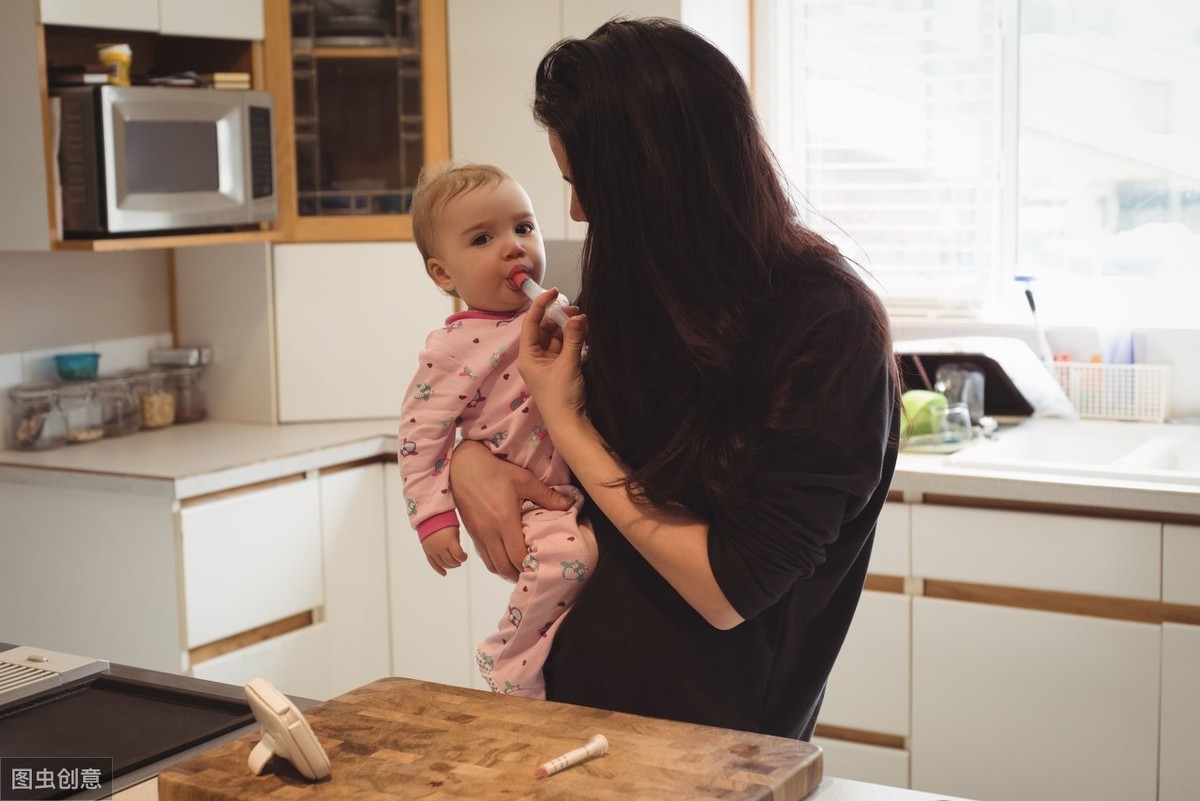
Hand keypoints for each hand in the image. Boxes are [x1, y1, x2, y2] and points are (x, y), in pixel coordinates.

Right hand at [421, 527, 467, 576]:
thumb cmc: (445, 523)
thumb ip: (457, 544)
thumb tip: (459, 555)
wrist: (430, 518)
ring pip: (442, 564)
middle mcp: (440, 547)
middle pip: (450, 561)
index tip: (465, 556)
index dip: (463, 558)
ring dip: (450, 566)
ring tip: (454, 564)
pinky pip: (432, 563)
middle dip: (457, 562)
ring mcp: (433, 550)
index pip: (458, 556)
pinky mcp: (427, 551)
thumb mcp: (455, 531)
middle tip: (460, 561)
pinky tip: (444, 573)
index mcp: (449, 541)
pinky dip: (439, 569)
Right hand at [450, 439, 572, 580]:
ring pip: (491, 564)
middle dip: (517, 574)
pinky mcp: (471, 531)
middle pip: (503, 566)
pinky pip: (483, 555)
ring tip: (518, 569)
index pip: (517, 556)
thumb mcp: (524, 480)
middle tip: (531, 572)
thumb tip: (569, 504)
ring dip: (505, 570)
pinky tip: (503, 556)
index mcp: (504, 522)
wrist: (463, 466)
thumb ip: (546, 495)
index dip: (529, 566)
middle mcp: (489, 533)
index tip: (540, 566)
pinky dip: (494, 561)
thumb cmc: (495, 471)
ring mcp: (478, 534)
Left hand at [518, 288, 587, 427]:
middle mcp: (534, 358)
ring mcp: (546, 364)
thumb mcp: (568, 365)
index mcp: (528, 356)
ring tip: (583, 320)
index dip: (541, 305)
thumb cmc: (562, 397)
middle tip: (576, 310)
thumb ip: (573, 339)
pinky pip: (563, 348)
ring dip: (567, 328)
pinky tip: (583, 332)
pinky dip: (572, 339)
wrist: (569, 424)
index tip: (554, 291)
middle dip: (558, 317)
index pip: (531, 323)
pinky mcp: (558, 369)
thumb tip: (579, 316)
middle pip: (543, 329)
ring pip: (555, 338)